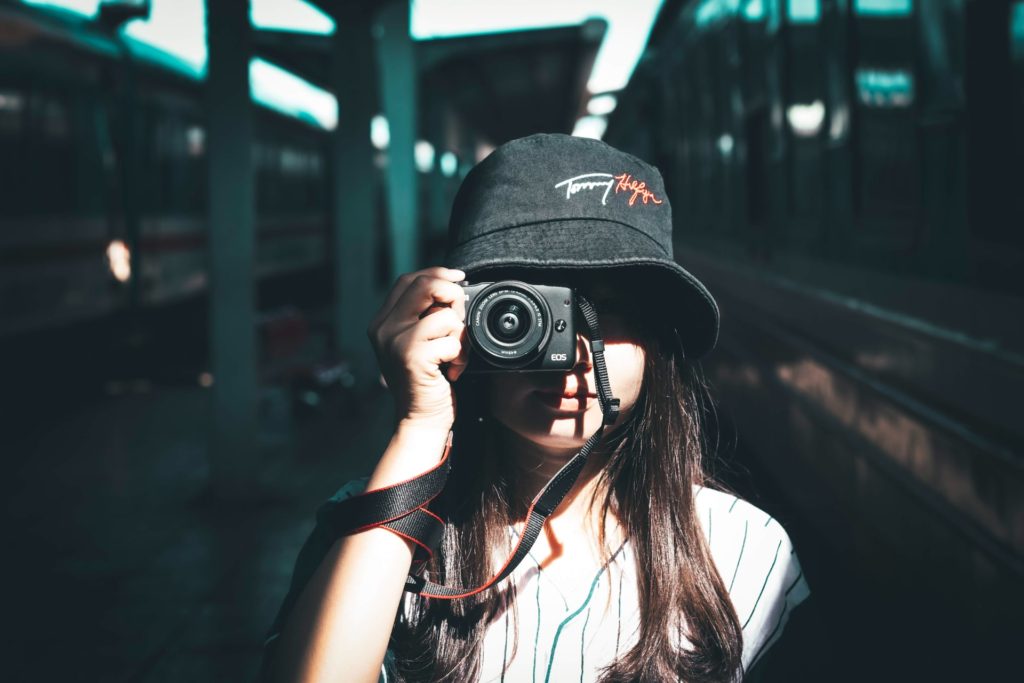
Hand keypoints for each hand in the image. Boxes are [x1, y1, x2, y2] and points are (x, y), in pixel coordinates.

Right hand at [367, 267, 470, 428]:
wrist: (421, 421)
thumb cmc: (427, 382)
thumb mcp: (417, 343)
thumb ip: (424, 316)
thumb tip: (452, 287)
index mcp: (382, 322)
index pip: (409, 280)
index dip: (437, 273)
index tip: (459, 278)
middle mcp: (384, 328)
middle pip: (425, 285)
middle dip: (453, 297)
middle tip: (459, 321)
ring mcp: (395, 341)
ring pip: (444, 314)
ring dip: (460, 336)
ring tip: (454, 356)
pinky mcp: (412, 356)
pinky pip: (451, 340)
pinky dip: (461, 356)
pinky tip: (452, 371)